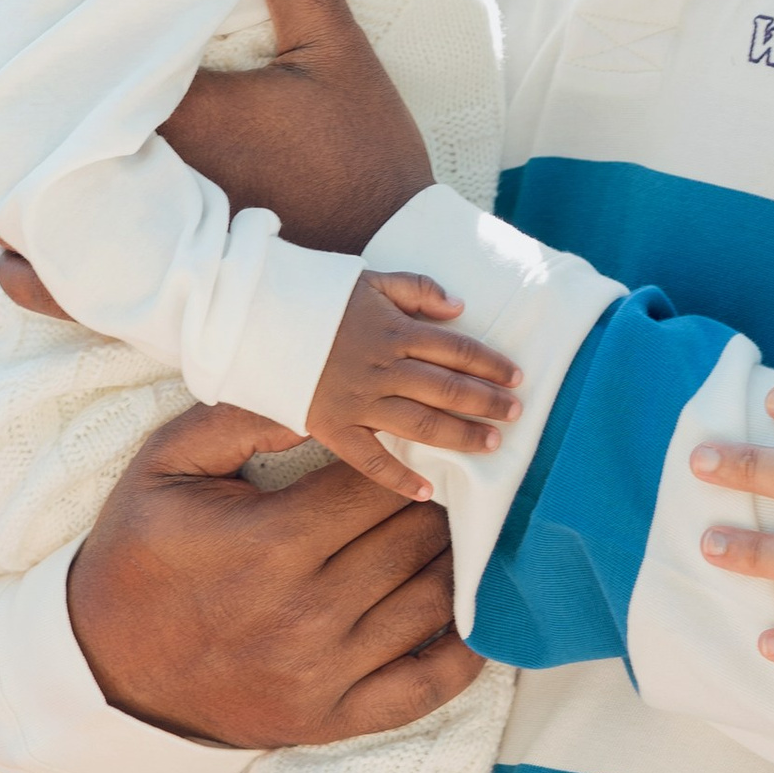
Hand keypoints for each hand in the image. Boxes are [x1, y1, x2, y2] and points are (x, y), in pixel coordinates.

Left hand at [0, 0, 435, 314]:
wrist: (388, 263)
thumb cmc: (364, 155)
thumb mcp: (337, 50)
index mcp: (183, 116)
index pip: (84, 60)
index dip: (48, 24)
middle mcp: (143, 184)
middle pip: (43, 128)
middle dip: (16, 84)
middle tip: (1, 40)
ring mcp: (137, 244)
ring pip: (31, 205)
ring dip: (10, 162)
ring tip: (2, 115)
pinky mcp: (142, 288)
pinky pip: (52, 283)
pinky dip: (22, 251)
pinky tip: (12, 217)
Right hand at [68, 398, 481, 747]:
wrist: (107, 672)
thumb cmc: (140, 557)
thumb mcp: (164, 469)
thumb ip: (238, 418)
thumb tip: (320, 398)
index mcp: (271, 543)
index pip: (380, 486)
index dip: (407, 461)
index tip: (414, 451)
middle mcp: (308, 612)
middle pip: (416, 539)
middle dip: (435, 507)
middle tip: (446, 490)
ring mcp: (325, 673)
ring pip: (433, 601)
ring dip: (454, 563)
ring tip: (456, 537)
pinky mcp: (335, 718)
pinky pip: (428, 686)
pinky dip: (466, 653)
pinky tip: (477, 618)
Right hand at [307, 271, 522, 492]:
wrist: (256, 318)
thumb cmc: (317, 299)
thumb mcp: (371, 280)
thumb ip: (418, 290)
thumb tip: (460, 308)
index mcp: (395, 331)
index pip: (457, 350)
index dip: (492, 364)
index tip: (517, 377)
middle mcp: (383, 368)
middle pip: (448, 389)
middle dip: (487, 402)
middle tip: (516, 414)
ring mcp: (359, 401)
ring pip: (421, 424)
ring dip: (460, 436)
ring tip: (491, 445)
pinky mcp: (333, 427)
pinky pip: (371, 460)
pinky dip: (399, 479)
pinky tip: (428, 492)